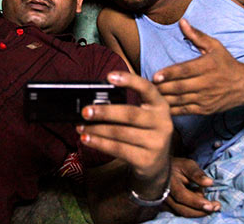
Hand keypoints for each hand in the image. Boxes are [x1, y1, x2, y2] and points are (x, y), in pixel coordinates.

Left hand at [77, 71, 172, 189]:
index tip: (109, 76)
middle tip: (85, 111)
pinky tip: (87, 139)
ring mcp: (156, 142)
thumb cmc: (144, 134)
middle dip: (105, 112)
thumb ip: (128, 106)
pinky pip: (118, 149)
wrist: (157, 166)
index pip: (146, 88)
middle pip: (130, 113)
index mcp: (160, 105)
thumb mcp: (144, 117)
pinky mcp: (147, 160)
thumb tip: (94, 103)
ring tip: (81, 126)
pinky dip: (99, 143)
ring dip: (97, 129)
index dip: (129, 80)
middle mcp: (162, 122)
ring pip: (120, 133)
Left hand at [153, 19, 243, 115]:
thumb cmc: (227, 63)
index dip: (169, 74)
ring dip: (164, 99)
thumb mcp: (215, 46)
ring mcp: (206, 98)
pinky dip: (172, 110)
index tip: (155, 76)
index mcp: (207, 66)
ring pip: (180, 100)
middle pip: (180, 87)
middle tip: (145, 86)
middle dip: (162, 88)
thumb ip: (197, 35)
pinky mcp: (205, 110)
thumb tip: (182, 21)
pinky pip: (185, 111)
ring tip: (149, 96)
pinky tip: (160, 108)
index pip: (185, 70)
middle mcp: (206, 83)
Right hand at [165, 157, 219, 216]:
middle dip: (201, 211)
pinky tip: (201, 201)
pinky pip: (182, 212)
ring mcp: (165, 203)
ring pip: (183, 213)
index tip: (211, 205)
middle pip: (183, 209)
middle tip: (216, 206)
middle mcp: (165, 195)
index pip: (182, 195)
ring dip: (199, 211)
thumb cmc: (177, 166)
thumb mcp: (187, 165)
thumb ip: (197, 173)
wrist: (164, 171)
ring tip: (212, 203)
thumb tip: (210, 183)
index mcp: (169, 182)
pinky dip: (194, 210)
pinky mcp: (168, 208)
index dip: (196, 202)